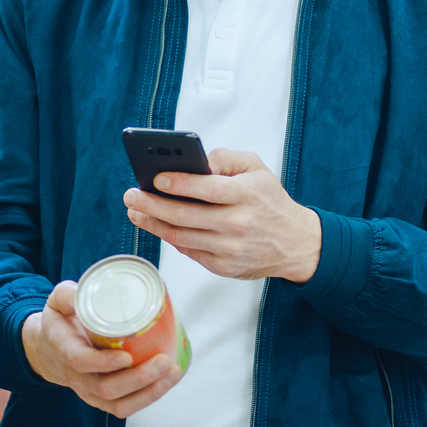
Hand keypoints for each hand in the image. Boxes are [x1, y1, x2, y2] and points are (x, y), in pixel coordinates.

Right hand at [21, 281, 182, 417]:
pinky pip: (125, 407)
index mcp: (64, 349)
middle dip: (139, 378)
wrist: (49, 351)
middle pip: (106, 388)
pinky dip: (149, 398)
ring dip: (149, 392)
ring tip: (172, 373)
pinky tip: (167, 383)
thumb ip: (69, 295)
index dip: (104, 362)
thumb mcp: (57, 302)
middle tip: (163, 360)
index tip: (126, 356)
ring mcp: (89, 392)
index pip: (81, 362)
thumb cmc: (60, 323)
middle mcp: (77, 377)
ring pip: (119, 404)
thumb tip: (91, 290)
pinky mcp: (102, 399)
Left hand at [123, 148, 320, 282]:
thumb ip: (225, 158)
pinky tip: (156, 225)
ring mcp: (231, 249)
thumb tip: (195, 161)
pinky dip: (170, 238)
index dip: (180, 184)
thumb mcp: (256, 168)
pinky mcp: (224, 267)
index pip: (209, 190)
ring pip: (181, 237)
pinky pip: (189, 251)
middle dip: (152, 205)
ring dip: (152, 223)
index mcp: (248, 196)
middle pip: (187, 216)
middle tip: (131, 195)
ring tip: (135, 210)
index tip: (156, 178)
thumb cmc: (270, 201)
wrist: (296, 243)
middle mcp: (239, 225)